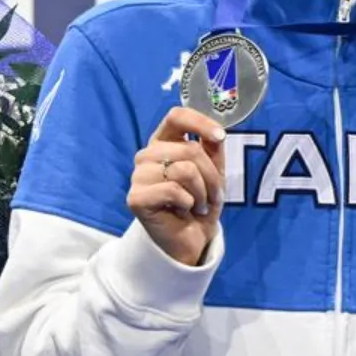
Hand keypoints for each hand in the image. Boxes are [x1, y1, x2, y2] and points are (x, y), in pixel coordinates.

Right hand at [126, 107, 226, 266]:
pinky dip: (189, 203)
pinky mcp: (135, 198)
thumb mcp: (214, 171)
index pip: (176, 117)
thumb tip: (217, 133)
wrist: (192, 238)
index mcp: (164, 142)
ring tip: (198, 204)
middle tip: (212, 195)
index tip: (220, 138)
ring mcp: (138, 176)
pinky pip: (174, 190)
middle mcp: (147, 155)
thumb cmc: (201, 201)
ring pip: (184, 170)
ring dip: (202, 192)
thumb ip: (213, 148)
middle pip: (189, 149)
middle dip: (211, 176)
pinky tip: (184, 211)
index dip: (200, 122)